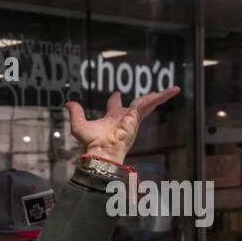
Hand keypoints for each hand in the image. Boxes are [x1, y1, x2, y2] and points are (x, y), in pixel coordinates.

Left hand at [65, 86, 179, 163]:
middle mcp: (124, 119)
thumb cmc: (91, 143)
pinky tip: (171, 90)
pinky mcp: (137, 116)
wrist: (100, 150)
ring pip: (147, 103)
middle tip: (153, 92)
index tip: (116, 94)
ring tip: (172, 89)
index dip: (115, 99)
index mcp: (112, 119)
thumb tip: (68, 103)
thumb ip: (75, 113)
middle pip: (136, 105)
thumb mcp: (79, 124)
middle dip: (144, 99)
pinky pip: (151, 102)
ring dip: (159, 95)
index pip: (115, 107)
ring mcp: (132, 118)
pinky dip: (162, 96)